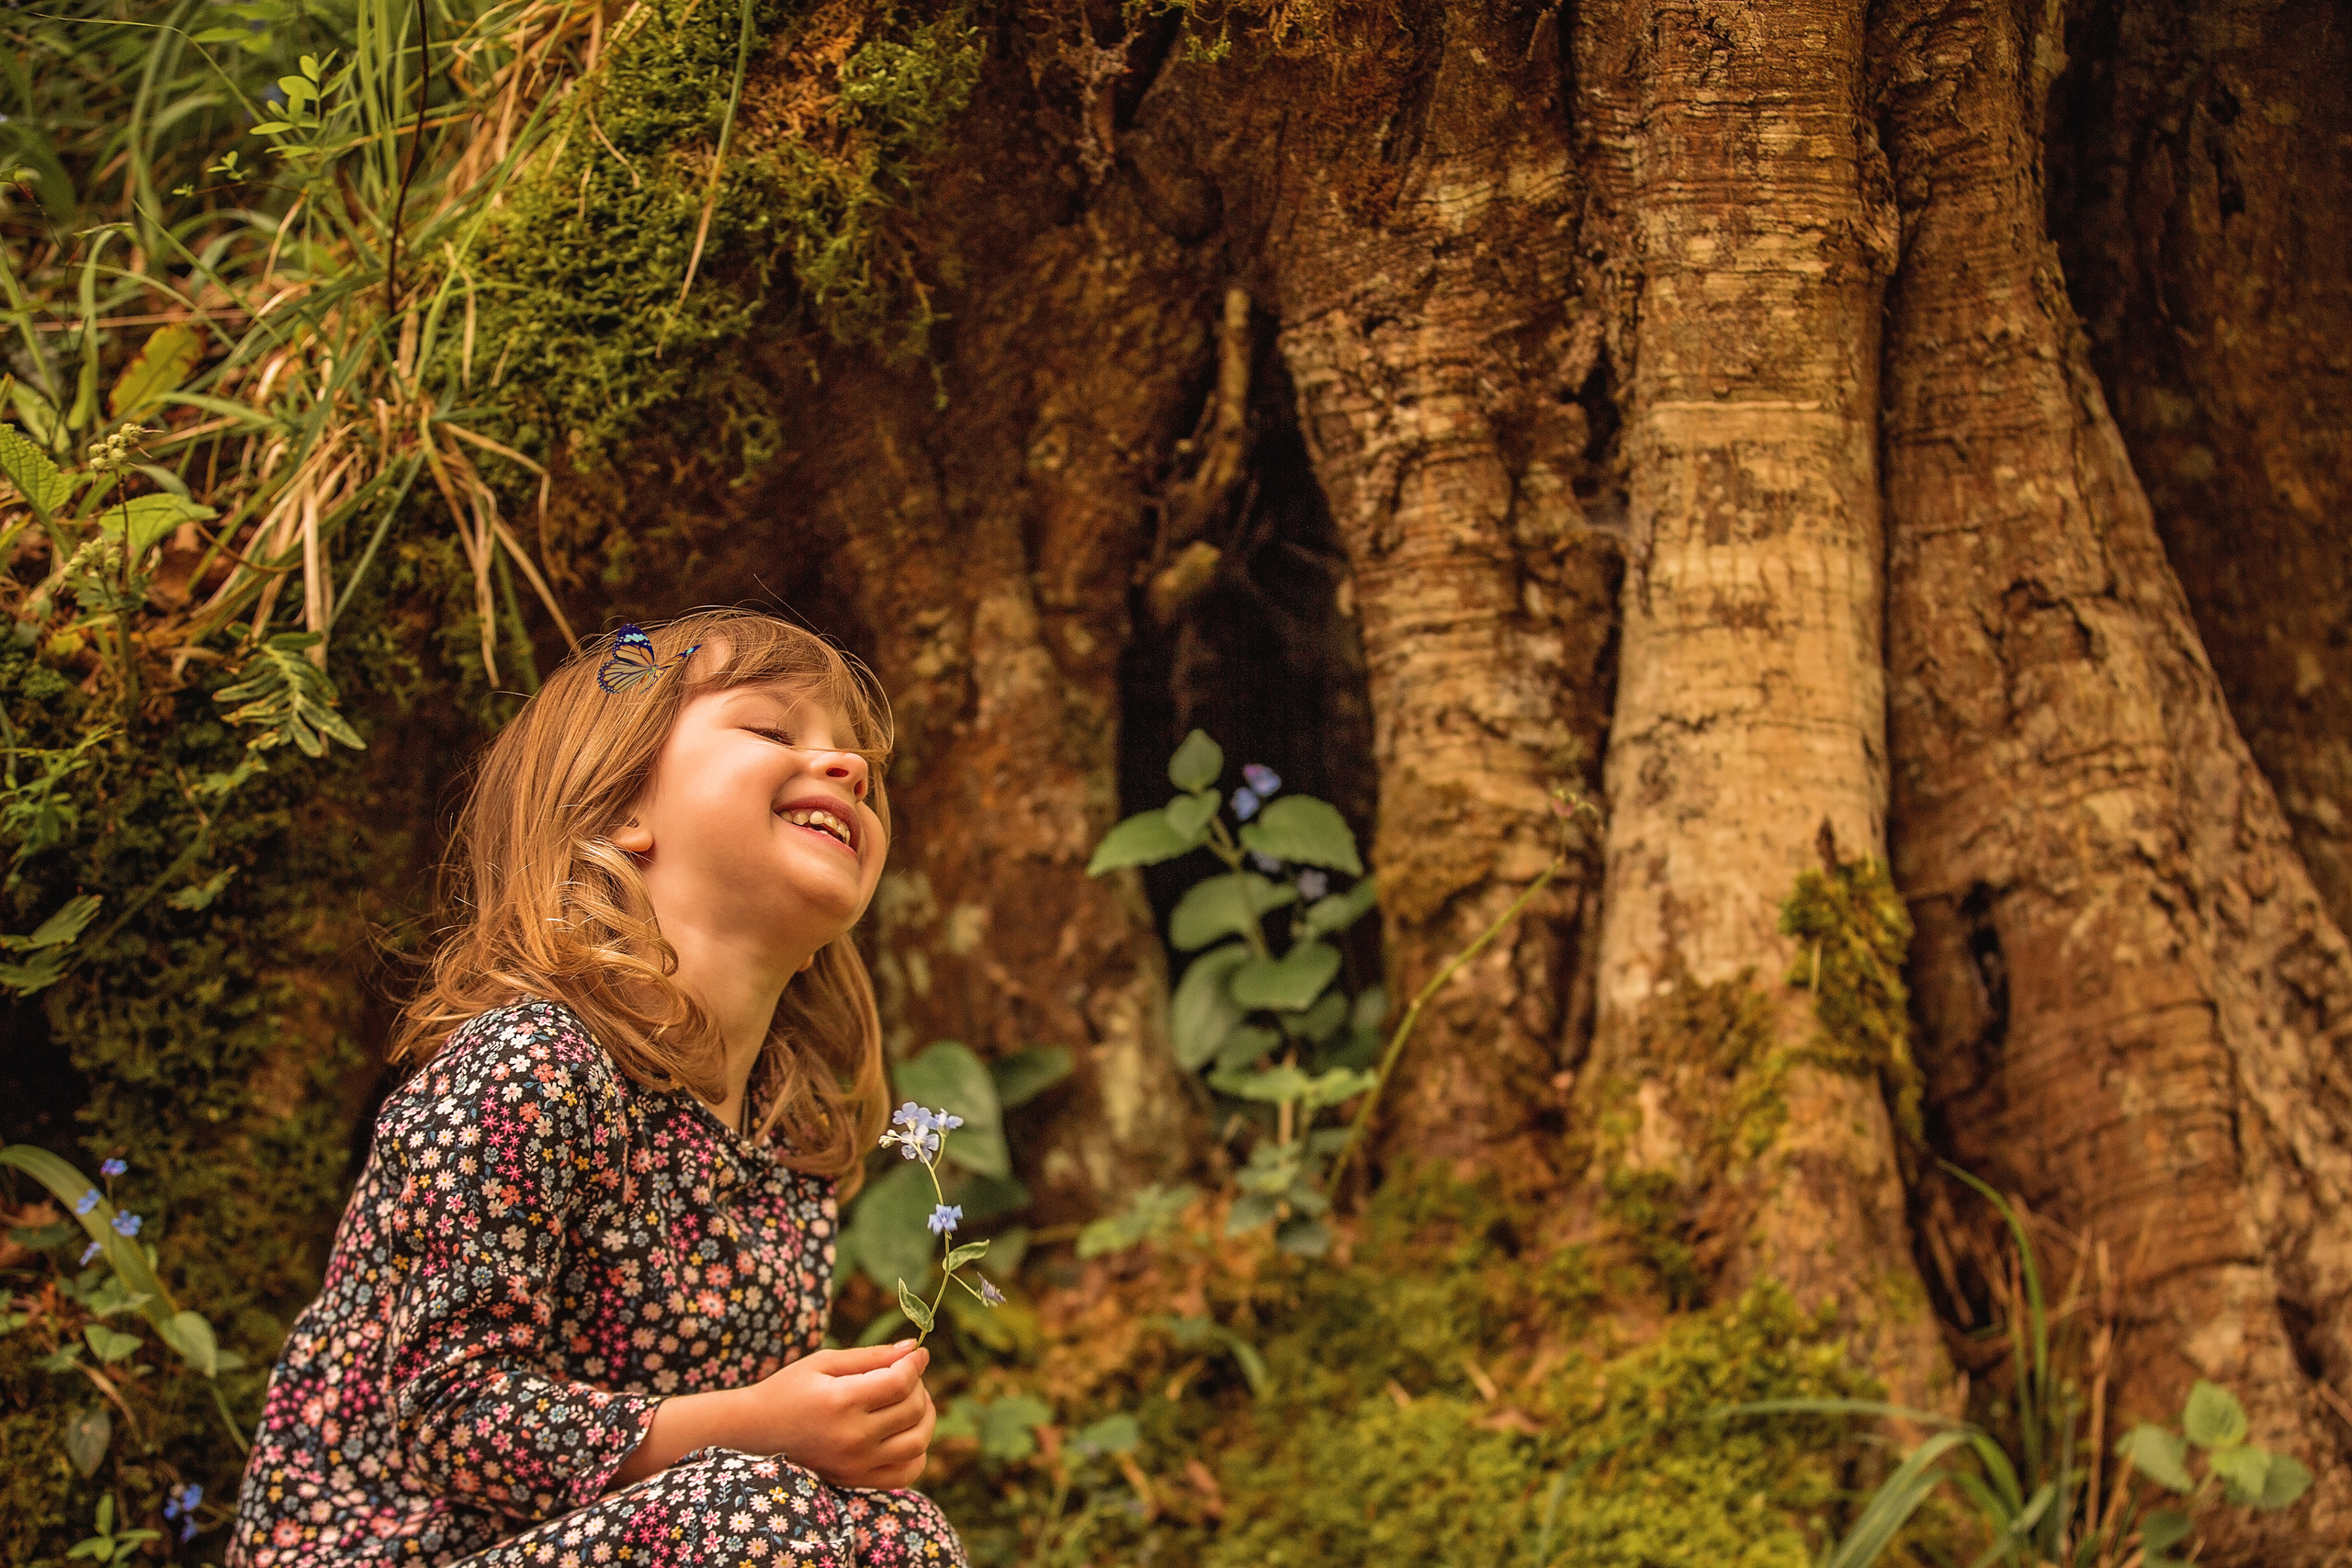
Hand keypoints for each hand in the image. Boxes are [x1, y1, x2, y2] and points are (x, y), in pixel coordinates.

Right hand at [740, 1340, 935, 1489]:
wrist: (756, 1431)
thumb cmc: (789, 1389)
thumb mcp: (824, 1362)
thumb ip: (871, 1356)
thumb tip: (914, 1348)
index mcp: (842, 1401)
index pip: (900, 1383)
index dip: (916, 1364)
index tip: (919, 1354)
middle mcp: (851, 1437)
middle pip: (912, 1410)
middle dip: (918, 1386)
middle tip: (906, 1376)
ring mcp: (855, 1464)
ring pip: (917, 1443)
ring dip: (925, 1419)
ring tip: (912, 1402)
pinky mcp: (855, 1480)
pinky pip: (905, 1473)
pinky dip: (916, 1453)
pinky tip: (905, 1433)